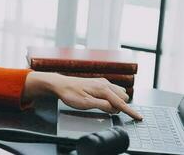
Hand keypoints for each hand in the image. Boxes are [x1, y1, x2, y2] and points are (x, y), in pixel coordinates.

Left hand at [24, 72, 142, 119]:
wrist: (61, 84)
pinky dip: (112, 97)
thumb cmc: (71, 94)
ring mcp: (102, 82)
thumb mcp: (86, 103)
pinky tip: (103, 100)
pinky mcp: (99, 82)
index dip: (130, 112)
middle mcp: (105, 83)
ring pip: (119, 92)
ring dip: (116, 101)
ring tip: (103, 106)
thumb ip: (102, 105)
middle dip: (120, 106)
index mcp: (103, 89)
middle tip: (107, 111)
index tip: (139, 118)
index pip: (121, 103)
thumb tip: (115, 108)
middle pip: (123, 97)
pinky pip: (112, 90)